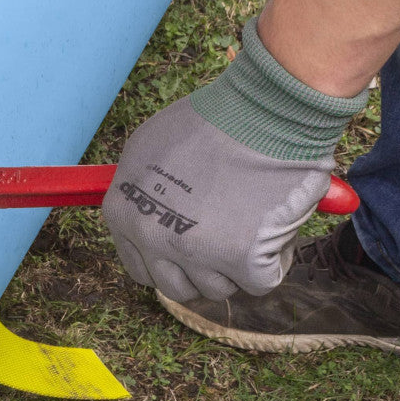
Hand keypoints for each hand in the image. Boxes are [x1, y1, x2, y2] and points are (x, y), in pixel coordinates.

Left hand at [101, 18, 366, 302]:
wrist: (261, 112)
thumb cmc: (210, 120)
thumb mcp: (149, 146)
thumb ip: (144, 189)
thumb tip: (151, 209)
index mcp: (124, 214)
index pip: (140, 266)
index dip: (168, 259)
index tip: (190, 248)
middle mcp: (151, 239)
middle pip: (175, 286)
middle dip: (201, 269)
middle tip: (225, 241)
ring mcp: (194, 254)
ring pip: (217, 288)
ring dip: (237, 265)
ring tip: (252, 221)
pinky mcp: (241, 261)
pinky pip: (258, 283)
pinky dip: (274, 260)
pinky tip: (275, 226)